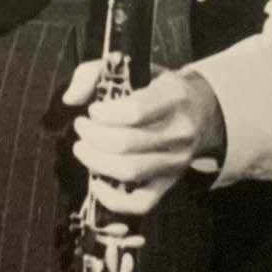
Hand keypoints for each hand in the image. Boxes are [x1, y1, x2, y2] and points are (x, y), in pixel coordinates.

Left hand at [62, 62, 225, 216]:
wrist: (200, 111)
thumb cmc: (157, 88)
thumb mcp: (132, 68)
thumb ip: (94, 73)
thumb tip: (71, 98)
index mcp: (175, 96)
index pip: (136, 111)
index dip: (105, 113)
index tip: (93, 109)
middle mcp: (181, 131)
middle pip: (126, 143)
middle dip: (93, 136)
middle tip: (81, 127)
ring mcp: (178, 161)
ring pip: (130, 171)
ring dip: (95, 161)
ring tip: (83, 148)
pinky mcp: (170, 183)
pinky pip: (140, 203)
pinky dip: (112, 198)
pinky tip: (96, 182)